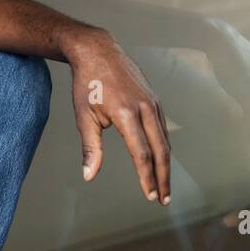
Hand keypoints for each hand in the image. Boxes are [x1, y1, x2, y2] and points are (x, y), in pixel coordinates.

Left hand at [63, 28, 171, 203]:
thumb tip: (89, 175)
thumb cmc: (87, 84)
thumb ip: (91, 147)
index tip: (149, 196)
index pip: (142, 153)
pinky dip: (163, 148)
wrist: (98, 51)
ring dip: (165, 165)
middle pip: (160, 150)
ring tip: (163, 186)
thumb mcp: (83, 116)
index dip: (146, 177)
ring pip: (164, 140)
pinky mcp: (155, 100)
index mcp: (127, 113)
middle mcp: (145, 108)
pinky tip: (160, 161)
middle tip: (163, 200)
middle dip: (162, 177)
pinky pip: (162, 128)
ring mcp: (153, 103)